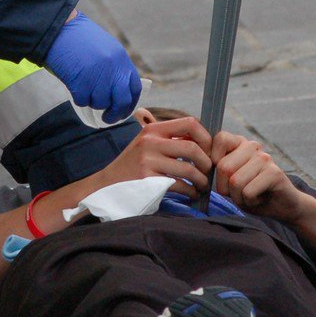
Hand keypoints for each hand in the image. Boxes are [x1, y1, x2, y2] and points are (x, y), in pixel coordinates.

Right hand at [45, 11, 142, 122]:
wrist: (59, 28)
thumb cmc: (79, 38)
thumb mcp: (106, 49)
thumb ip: (114, 68)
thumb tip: (117, 92)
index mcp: (121, 60)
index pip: (134, 89)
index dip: (130, 103)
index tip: (123, 111)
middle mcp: (113, 69)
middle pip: (121, 101)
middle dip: (115, 114)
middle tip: (108, 118)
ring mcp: (98, 77)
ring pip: (100, 103)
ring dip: (92, 101)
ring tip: (84, 89)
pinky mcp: (81, 82)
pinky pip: (83, 101)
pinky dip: (79, 98)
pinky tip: (74, 86)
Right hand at [98, 116, 212, 194]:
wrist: (106, 184)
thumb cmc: (132, 165)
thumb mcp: (147, 144)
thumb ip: (169, 140)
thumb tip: (202, 140)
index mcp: (153, 129)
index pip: (189, 123)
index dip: (205, 137)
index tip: (209, 150)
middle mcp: (150, 141)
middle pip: (192, 147)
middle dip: (206, 162)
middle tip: (209, 171)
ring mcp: (148, 161)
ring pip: (188, 168)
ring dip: (201, 179)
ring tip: (202, 185)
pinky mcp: (148, 180)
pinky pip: (179, 184)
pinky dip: (190, 190)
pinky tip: (192, 193)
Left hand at [210, 130, 303, 221]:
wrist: (281, 206)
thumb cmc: (251, 192)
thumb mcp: (229, 179)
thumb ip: (218, 168)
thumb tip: (203, 165)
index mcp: (239, 143)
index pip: (220, 139)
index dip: (213, 161)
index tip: (222, 177)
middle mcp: (252, 146)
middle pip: (224, 167)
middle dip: (225, 188)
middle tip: (238, 192)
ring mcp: (264, 158)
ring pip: (236, 182)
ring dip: (238, 197)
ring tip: (249, 195)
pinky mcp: (274, 173)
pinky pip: (248, 192)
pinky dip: (249, 202)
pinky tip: (259, 198)